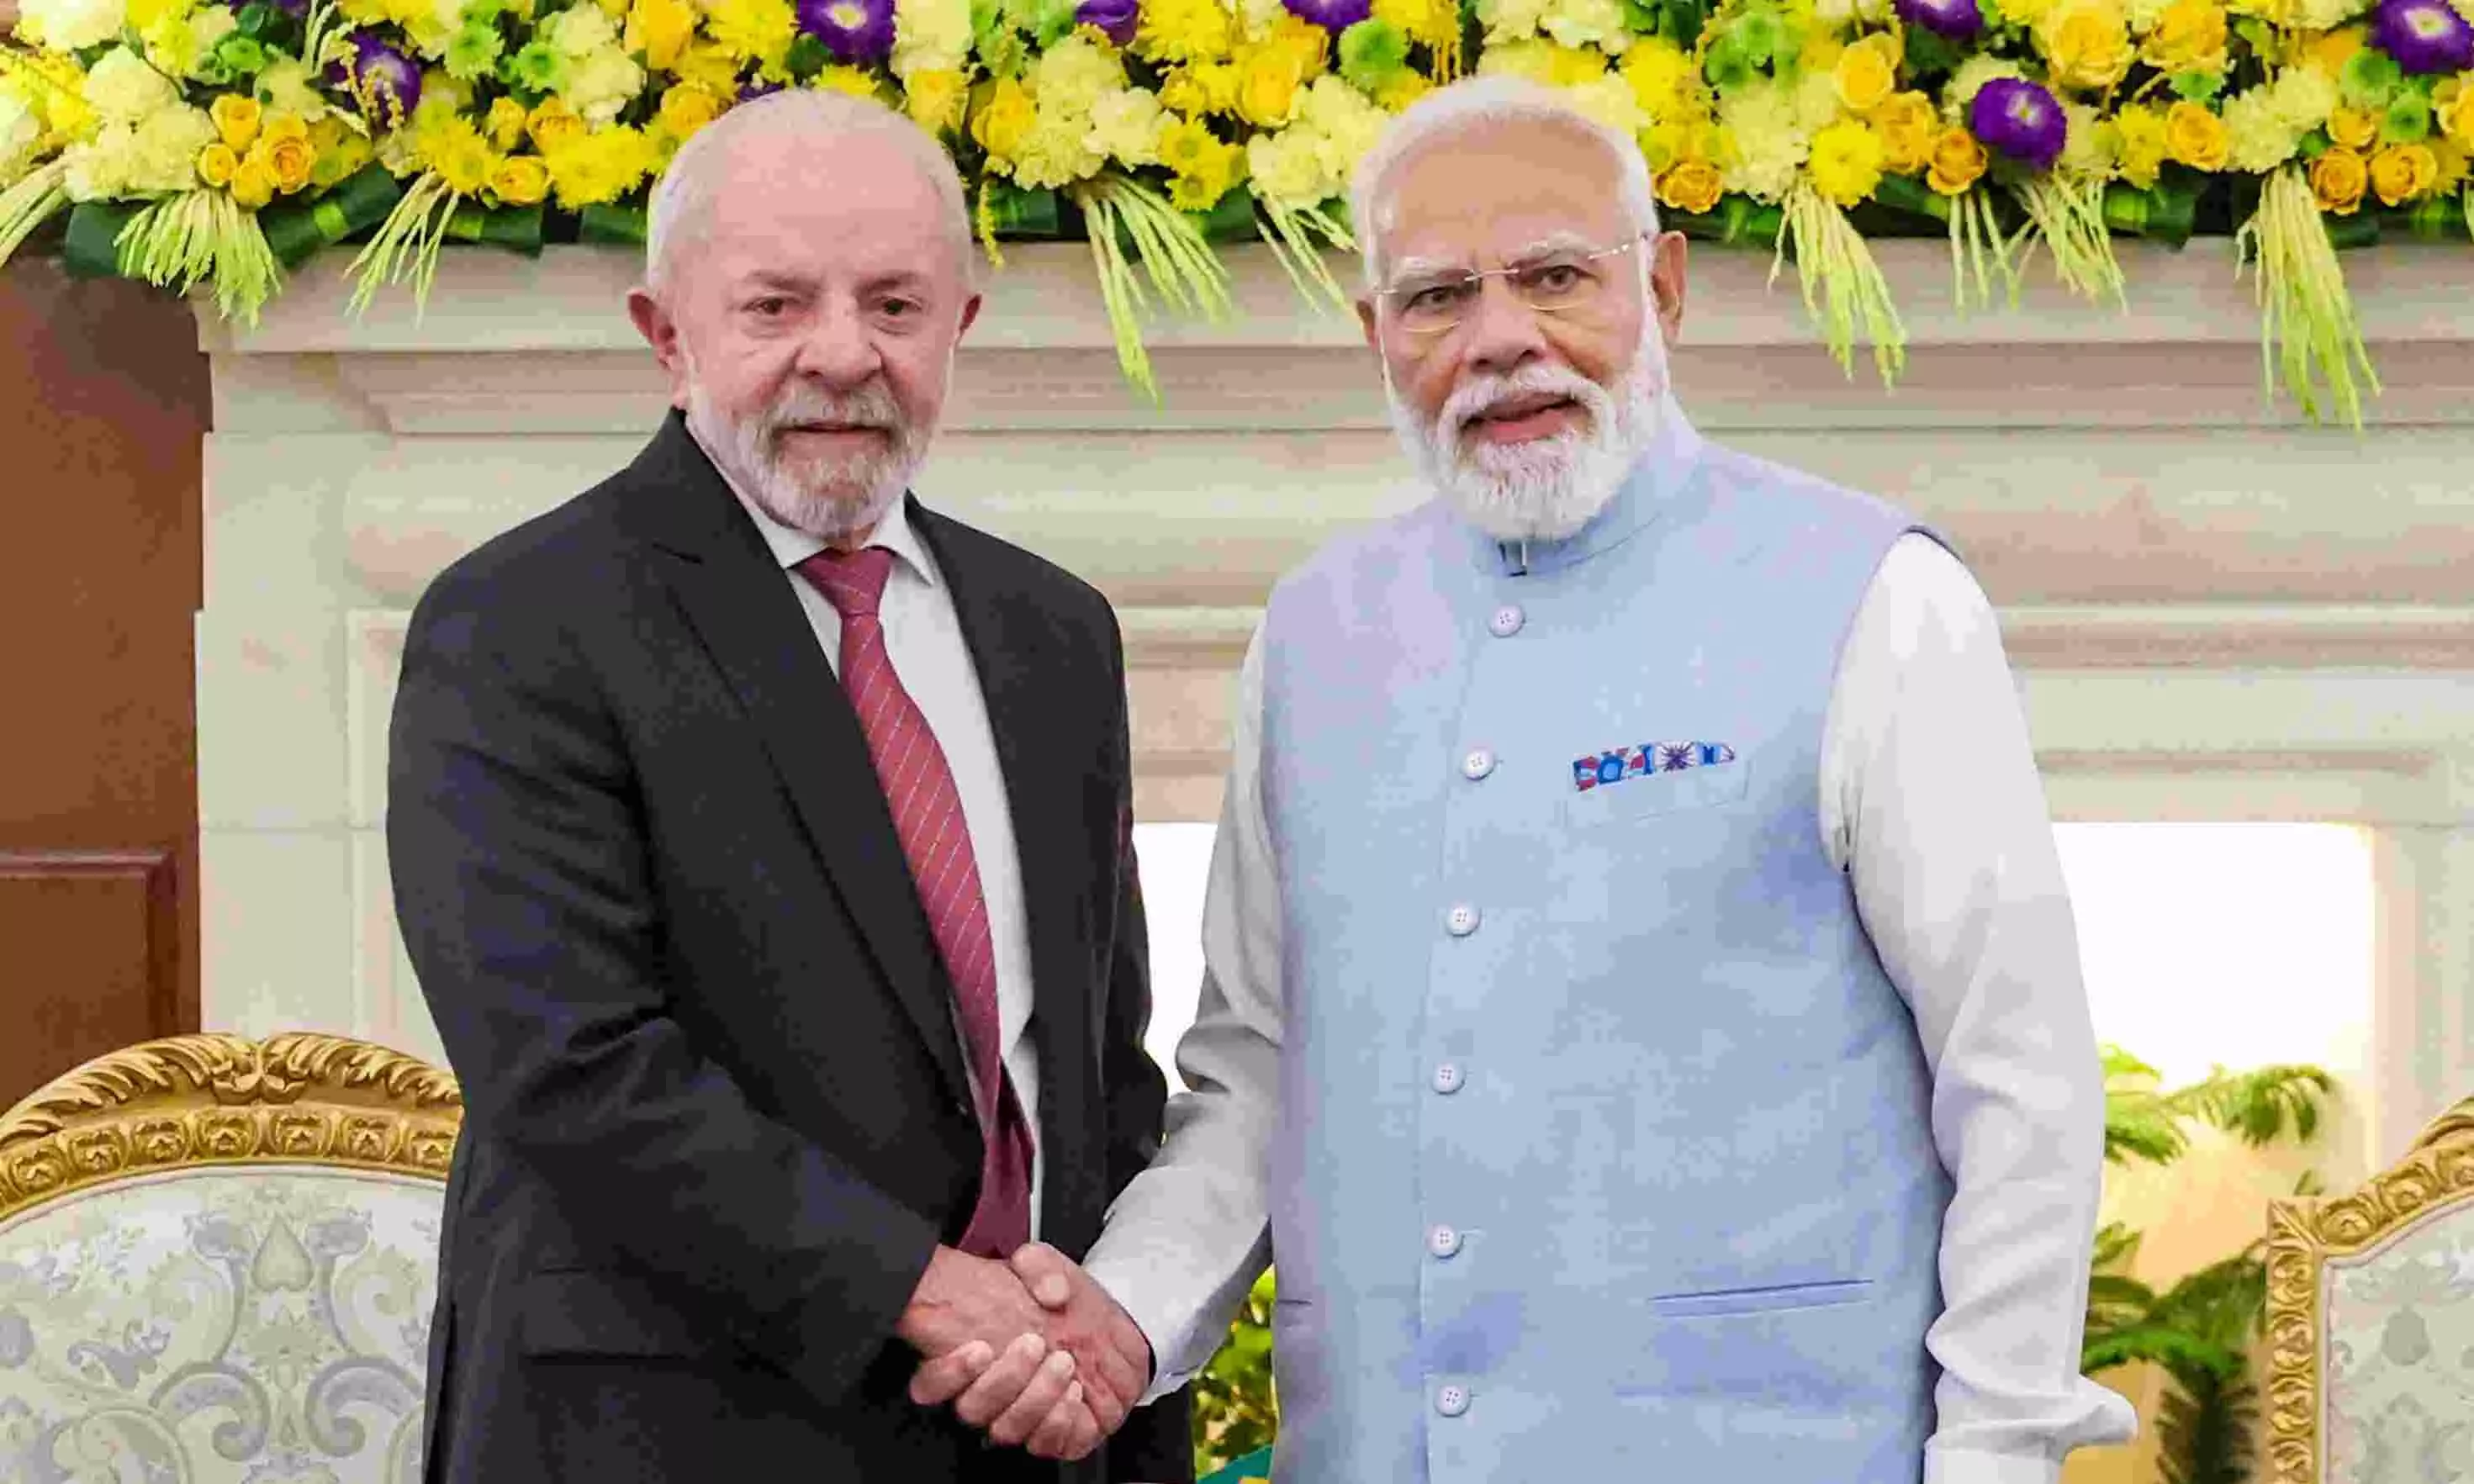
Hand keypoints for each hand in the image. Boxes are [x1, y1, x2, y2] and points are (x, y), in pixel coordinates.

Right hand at [898, 1246, 1104, 1459]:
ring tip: (1063, 1364)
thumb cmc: (1060, 1300)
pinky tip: (1073, 1393)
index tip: (980, 1348)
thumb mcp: (1047, 1268)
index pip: (930, 1383)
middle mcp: (984, 1394)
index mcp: (969, 1358)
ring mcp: (1013, 1417)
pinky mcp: (1046, 1434)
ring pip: (1006, 1429)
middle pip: (972, 1408)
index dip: (948, 1374)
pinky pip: (1043, 1444)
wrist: (1099, 1327)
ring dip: (1035, 1398)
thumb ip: (1039, 1267)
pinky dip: (1058, 1421)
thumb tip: (1050, 1290)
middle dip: (1005, 1378)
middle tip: (1034, 1344)